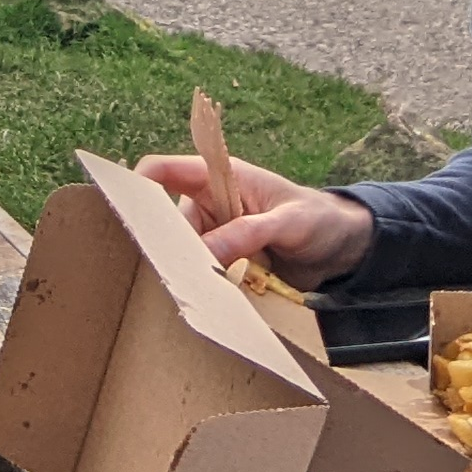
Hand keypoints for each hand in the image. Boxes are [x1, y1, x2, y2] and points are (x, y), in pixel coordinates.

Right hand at [135, 152, 376, 289]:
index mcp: (222, 177)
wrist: (347, 248)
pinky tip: (205, 301)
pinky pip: (202, 272)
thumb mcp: (288, 222)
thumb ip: (247, 232)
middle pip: (167, 221)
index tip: (124, 214)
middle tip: (162, 271)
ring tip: (185, 291)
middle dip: (164, 244)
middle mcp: (212, 204)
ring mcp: (217, 234)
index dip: (138, 185)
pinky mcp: (226, 261)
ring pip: (182, 251)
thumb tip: (204, 253)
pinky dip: (201, 284)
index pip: (165, 170)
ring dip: (184, 269)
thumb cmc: (320, 219)